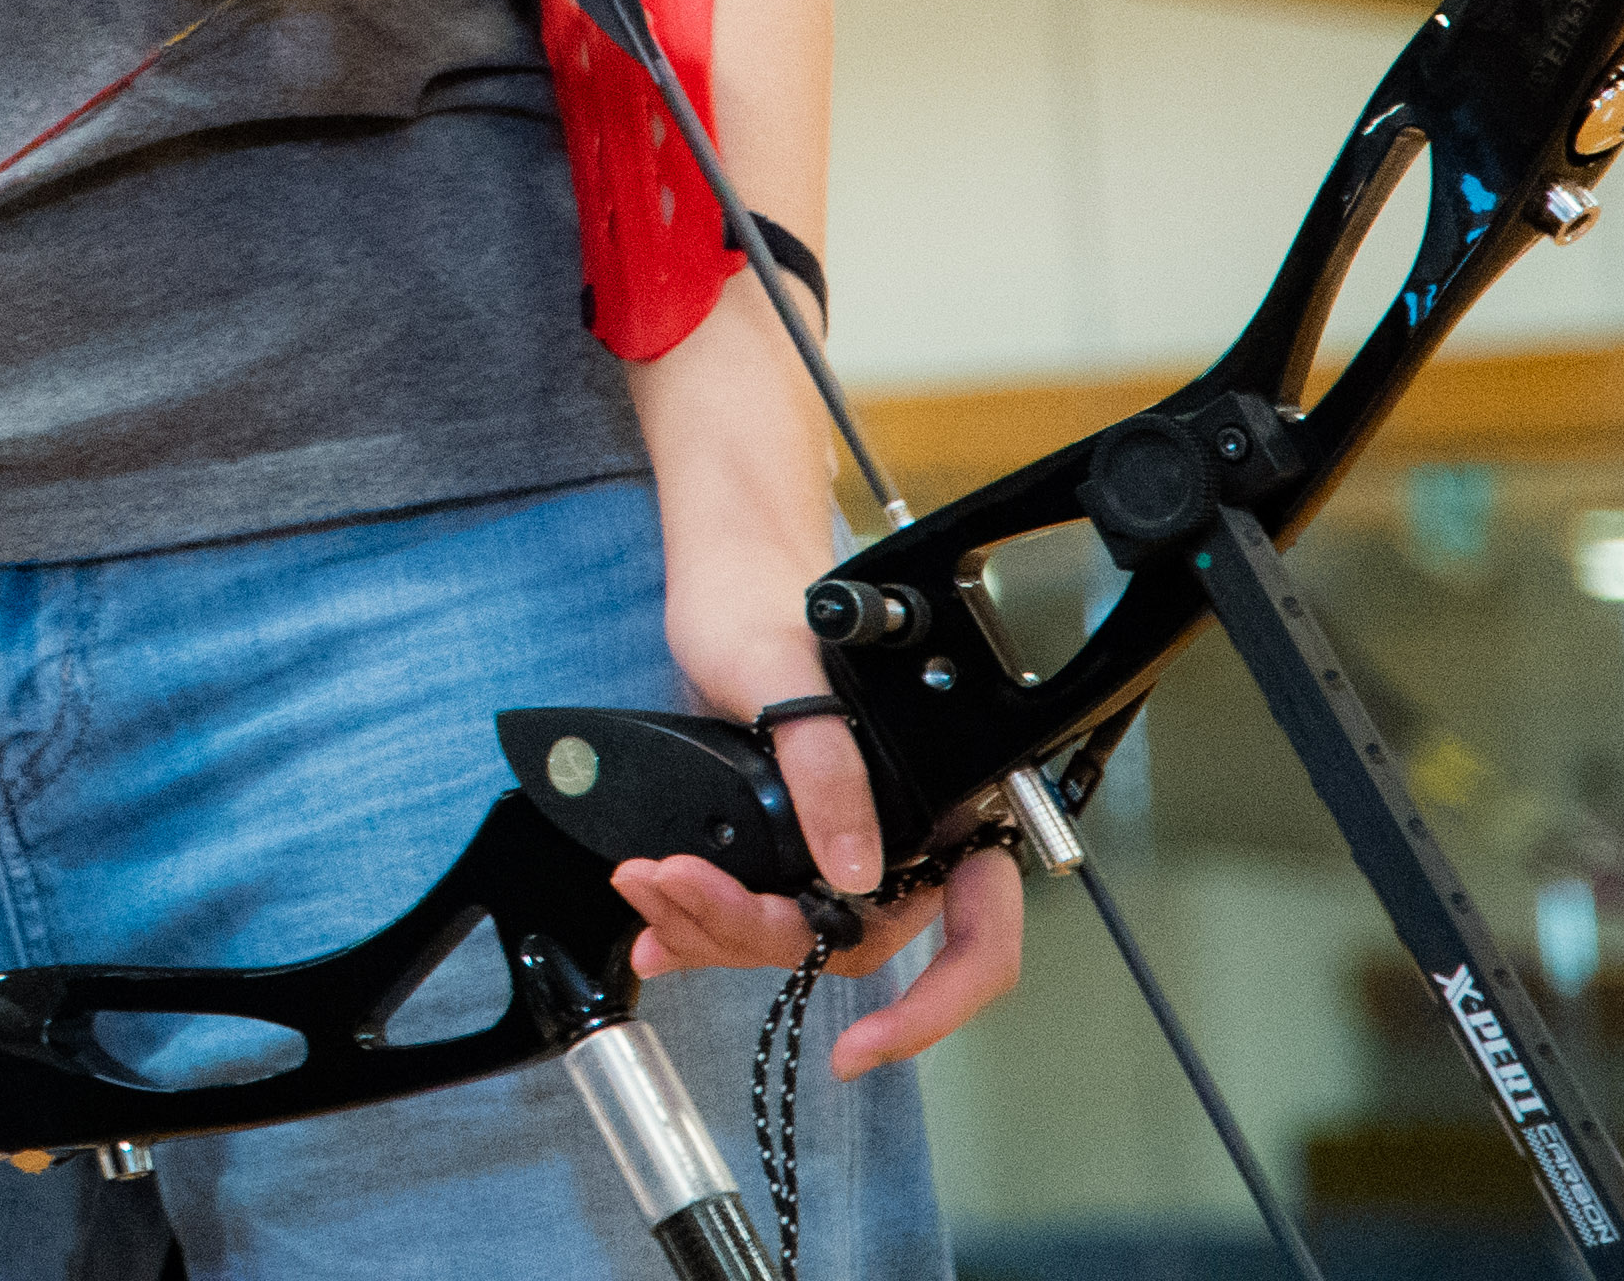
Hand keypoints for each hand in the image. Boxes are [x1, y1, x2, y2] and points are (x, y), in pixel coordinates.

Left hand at [630, 472, 1026, 1057]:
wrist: (717, 577)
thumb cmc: (767, 603)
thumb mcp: (792, 679)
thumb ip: (828, 771)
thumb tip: (854, 871)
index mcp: (944, 804)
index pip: (978, 936)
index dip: (936, 1006)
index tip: (865, 1046)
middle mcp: (903, 835)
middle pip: (853, 940)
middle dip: (757, 935)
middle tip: (675, 897)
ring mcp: (841, 843)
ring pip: (792, 931)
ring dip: (712, 925)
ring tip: (645, 888)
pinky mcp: (782, 839)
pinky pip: (753, 908)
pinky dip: (699, 921)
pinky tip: (656, 925)